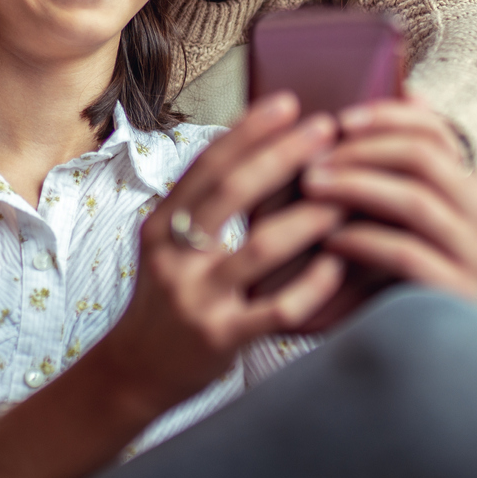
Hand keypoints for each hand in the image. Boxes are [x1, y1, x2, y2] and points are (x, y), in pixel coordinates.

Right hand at [89, 93, 348, 417]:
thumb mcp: (167, 246)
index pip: (206, 165)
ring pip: (259, 249)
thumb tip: (257, 148)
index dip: (247, 130)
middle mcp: (174, 257)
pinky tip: (338, 264)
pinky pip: (276, 309)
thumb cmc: (165, 300)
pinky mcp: (221, 339)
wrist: (133, 374)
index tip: (288, 102)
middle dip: (282, 155)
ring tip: (343, 197)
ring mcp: (197, 298)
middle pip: (231, 193)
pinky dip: (312, 285)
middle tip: (325, 129)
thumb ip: (202, 207)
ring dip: (307, 219)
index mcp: (161, 226)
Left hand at [301, 98, 476, 303]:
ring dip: (356, 187)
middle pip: (427, 159)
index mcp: (465, 189)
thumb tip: (404, 90)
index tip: (339, 119)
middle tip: (314, 158)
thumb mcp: (377, 212)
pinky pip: (407, 253)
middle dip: (364, 151)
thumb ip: (382, 163)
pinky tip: (328, 240)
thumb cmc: (377, 272)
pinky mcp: (455, 294)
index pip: (436, 133)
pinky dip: (362, 240)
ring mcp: (474, 257)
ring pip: (416, 200)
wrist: (393, 352)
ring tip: (311, 187)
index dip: (387, 117)